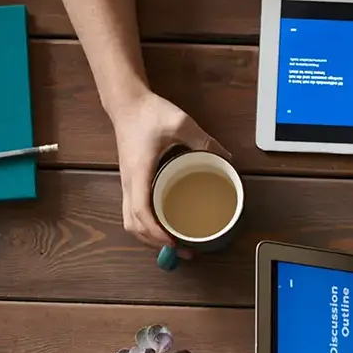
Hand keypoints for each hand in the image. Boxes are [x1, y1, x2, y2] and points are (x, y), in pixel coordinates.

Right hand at [111, 90, 228, 253]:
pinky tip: (163, 226)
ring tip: (172, 244)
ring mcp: (127, 184)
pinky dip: (145, 225)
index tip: (172, 242)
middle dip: (154, 243)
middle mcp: (129, 183)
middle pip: (132, 224)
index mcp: (139, 172)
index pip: (141, 211)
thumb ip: (203, 140)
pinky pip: (132, 212)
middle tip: (181, 249)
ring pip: (130, 222)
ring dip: (147, 237)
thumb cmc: (148, 113)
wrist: (126, 103)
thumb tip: (226, 158)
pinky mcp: (130, 182)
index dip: (155, 232)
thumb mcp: (181, 122)